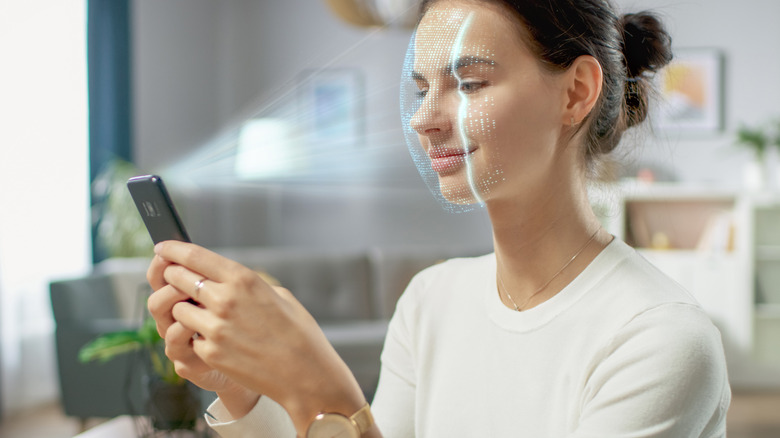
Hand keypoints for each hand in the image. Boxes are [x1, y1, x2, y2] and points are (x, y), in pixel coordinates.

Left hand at [148, 241, 366, 433]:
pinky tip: (215, 339)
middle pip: (178, 278)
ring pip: (177, 310)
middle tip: (173, 278)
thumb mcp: (279, 296)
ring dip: (183, 309)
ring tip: (199, 313)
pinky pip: (190, 337)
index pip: (194, 256)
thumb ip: (247, 286)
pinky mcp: (210, 353)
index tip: (163, 247)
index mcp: (244, 279)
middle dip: (173, 277)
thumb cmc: (299, 334)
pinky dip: (197, 336)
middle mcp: (225, 299)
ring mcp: (215, 328)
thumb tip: (226, 280)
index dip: (173, 249)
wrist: (305, 375)